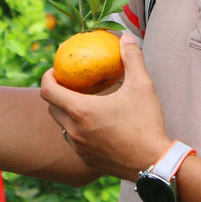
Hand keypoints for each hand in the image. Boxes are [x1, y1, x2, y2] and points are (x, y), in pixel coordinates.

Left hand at [39, 30, 172, 180]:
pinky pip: (74, 142)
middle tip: (69, 85)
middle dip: (56, 94)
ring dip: (66, 113)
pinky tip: (94, 125)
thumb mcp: (142, 86)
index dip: (47, 77)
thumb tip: (127, 38)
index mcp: (80, 110)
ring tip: (82, 104)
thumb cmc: (146, 123)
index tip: (55, 71)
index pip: (48, 91)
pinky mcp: (86, 160)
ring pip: (62, 126)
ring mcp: (79, 148)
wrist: (153, 162)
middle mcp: (74, 130)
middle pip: (52, 108)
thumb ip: (132, 59)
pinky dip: (78, 130)